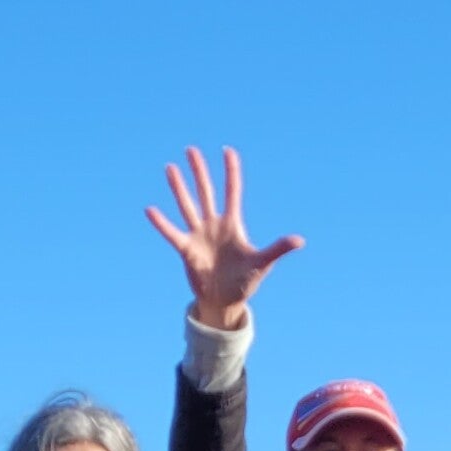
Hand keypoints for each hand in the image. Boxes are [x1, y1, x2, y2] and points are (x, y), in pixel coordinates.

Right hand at [143, 145, 302, 331]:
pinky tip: (150, 210)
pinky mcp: (186, 250)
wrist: (225, 301)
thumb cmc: (245, 281)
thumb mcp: (262, 263)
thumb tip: (300, 240)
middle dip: (199, 172)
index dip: (231, 172)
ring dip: (179, 188)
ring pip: (187, 206)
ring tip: (170, 168)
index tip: (228, 151)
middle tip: (191, 149)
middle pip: (206, 192)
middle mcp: (214, 225)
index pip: (232, 192)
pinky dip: (162, 224)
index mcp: (232, 225)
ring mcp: (199, 235)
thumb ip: (278, 249)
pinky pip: (172, 234)